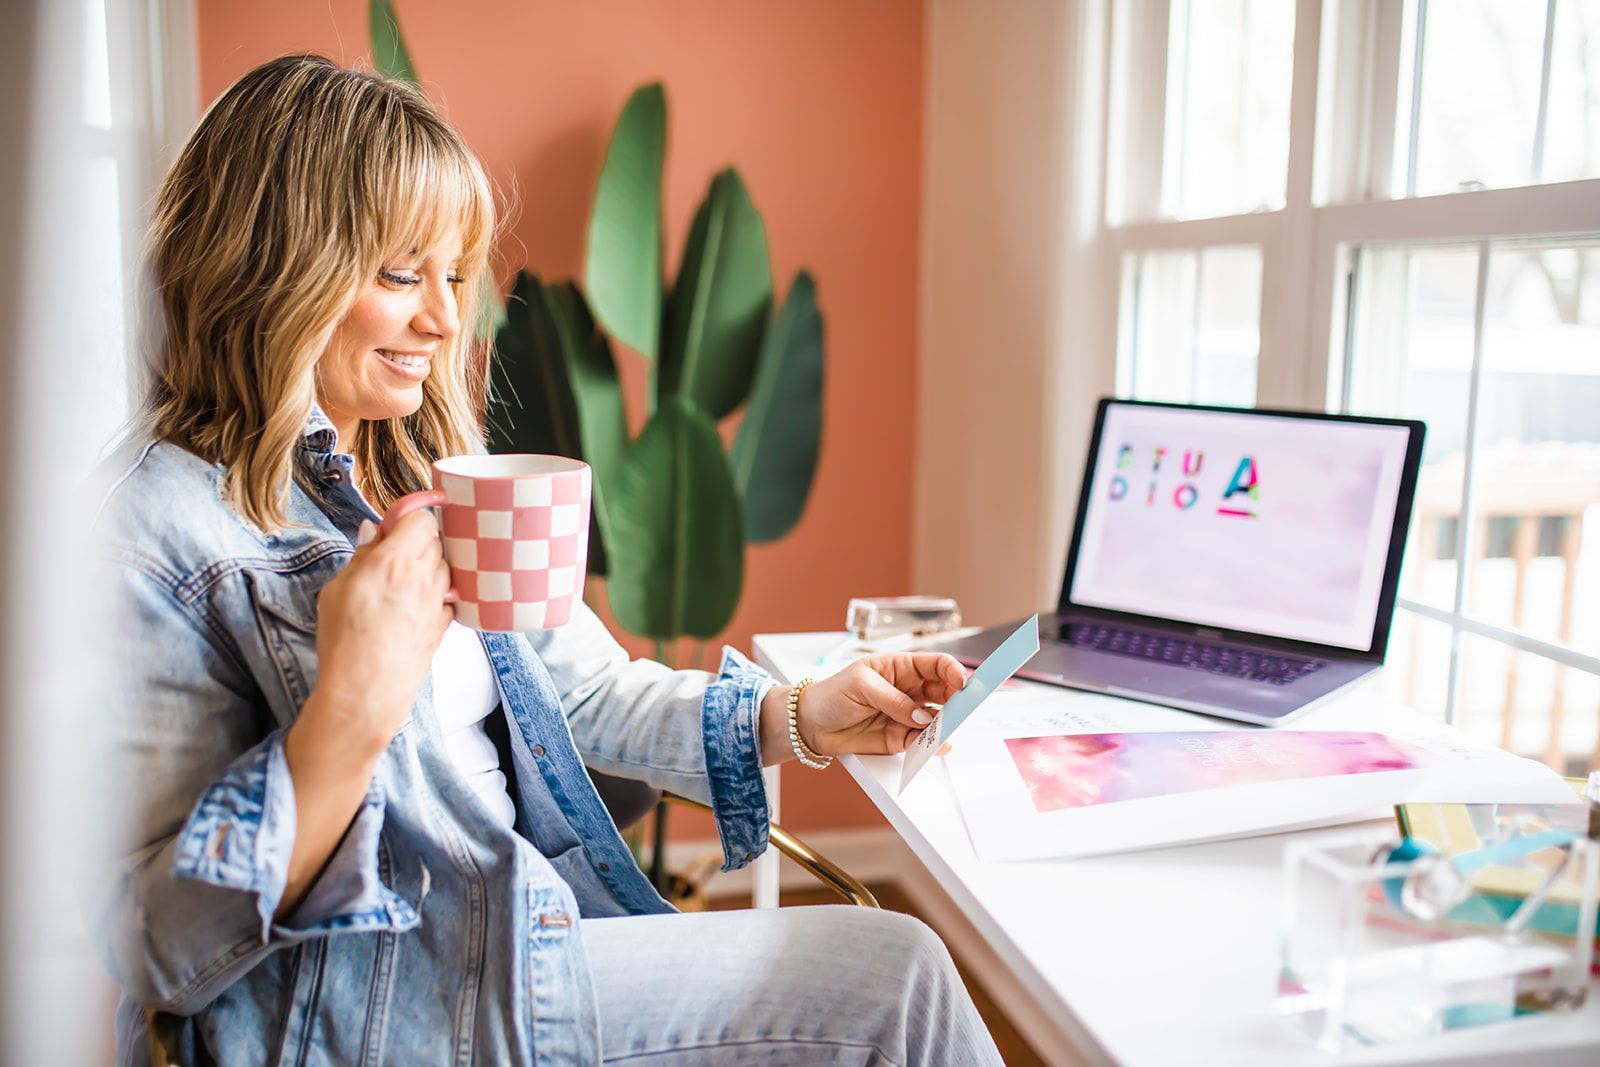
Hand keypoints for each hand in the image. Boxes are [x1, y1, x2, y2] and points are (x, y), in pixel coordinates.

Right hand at [302, 511, 452, 752]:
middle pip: (435, 540)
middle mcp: (422, 577)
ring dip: (428, 567)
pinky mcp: (444, 624)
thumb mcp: (336, 590)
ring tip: (401, 583)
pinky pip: (447, 596)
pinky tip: (413, 606)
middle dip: (417, 542)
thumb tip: (373, 531)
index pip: (421, 519)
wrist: (365, 692)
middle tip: (392, 555)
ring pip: (444, 567)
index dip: (409, 518)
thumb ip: (361, 556)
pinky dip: (435, 594)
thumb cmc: (344, 641)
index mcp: (393, 561)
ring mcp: (437, 601)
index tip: (395, 526)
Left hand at [794, 652, 967, 756]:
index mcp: (899, 667)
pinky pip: (921, 741)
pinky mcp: (899, 738)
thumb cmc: (831, 695)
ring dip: (944, 725)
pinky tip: (930, 744)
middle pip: (943, 692)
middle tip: (963, 708)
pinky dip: (928, 744)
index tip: (961, 681)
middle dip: (956, 699)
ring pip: (936, 719)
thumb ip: (893, 699)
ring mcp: (905, 715)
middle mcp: (907, 690)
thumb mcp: (861, 686)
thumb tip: (920, 714)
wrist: (810, 725)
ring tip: (942, 730)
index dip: (952, 670)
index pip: (935, 664)